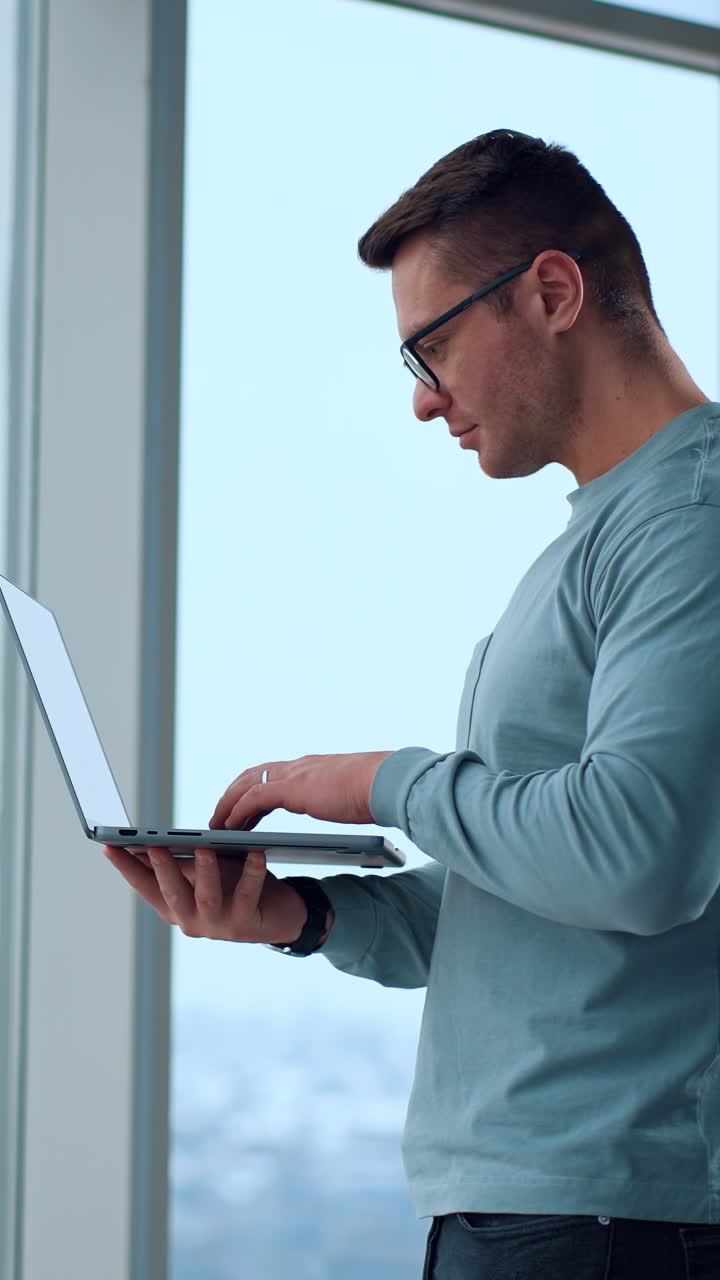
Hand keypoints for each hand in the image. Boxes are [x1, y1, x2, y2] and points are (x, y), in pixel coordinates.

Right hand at [102, 845, 309, 943]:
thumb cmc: (235, 886)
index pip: (144, 886)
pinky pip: (247, 895)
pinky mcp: (244, 926)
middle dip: (161, 869)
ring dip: (204, 872)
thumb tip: (154, 840)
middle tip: (154, 845)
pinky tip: (256, 853)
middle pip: (171, 894)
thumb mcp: (205, 872)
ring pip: (206, 898)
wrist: (278, 915)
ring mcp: (216, 927)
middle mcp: (190, 921)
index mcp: (174, 907)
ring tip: (204, 848)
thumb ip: (183, 862)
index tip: (109, 845)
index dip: (126, 867)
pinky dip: (251, 873)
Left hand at [209, 751, 392, 831]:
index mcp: (310, 768)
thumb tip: (344, 801)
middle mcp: (297, 767)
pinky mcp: (290, 788)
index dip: (252, 787)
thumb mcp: (348, 793)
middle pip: (251, 775)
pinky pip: (252, 798)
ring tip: (215, 825)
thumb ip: (336, 794)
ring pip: (245, 784)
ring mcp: (292, 774)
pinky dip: (237, 811)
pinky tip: (228, 826)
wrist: (384, 782)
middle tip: (218, 816)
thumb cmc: (374, 791)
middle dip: (232, 795)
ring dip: (227, 804)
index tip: (242, 805)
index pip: (272, 773)